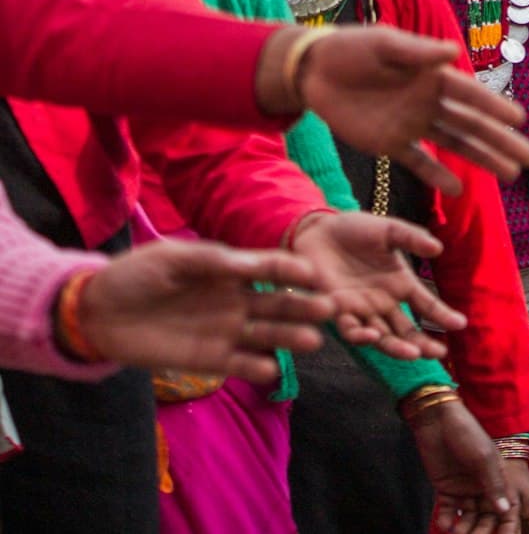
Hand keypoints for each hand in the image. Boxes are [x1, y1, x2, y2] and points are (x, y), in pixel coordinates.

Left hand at [77, 239, 333, 381]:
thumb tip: (249, 264)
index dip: (292, 270)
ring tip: (314, 341)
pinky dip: (254, 367)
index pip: (270, 267)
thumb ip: (211, 262)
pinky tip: (271, 368)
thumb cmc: (136, 274)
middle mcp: (234, 299)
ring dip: (289, 337)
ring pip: (264, 334)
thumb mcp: (172, 259)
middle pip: (276, 303)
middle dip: (303, 306)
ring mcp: (223, 330)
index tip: (315, 275)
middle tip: (330, 309)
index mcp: (229, 268)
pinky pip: (237, 363)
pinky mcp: (206, 359)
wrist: (98, 312)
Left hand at [291, 211, 464, 357]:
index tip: (460, 325)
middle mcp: (384, 302)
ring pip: (383, 337)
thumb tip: (438, 248)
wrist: (317, 230)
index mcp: (400, 283)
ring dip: (397, 348)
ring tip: (413, 353)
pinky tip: (372, 335)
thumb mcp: (388, 230)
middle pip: (406, 331)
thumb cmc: (355, 229)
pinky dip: (361, 336)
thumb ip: (411, 238)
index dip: (443, 315)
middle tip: (438, 353)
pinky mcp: (337, 311)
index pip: (426, 304)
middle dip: (422, 344)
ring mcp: (361, 310)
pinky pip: (351, 330)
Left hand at [296, 27, 528, 194]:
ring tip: (511, 174)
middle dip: (500, 140)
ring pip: (454, 145)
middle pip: (470, 124)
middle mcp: (427, 101)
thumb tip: (454, 51)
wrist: (313, 70)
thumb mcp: (383, 44)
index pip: (468, 94)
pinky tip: (458, 189)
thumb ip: (417, 51)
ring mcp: (410, 124)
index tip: (520, 119)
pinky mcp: (388, 143)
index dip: (494, 106)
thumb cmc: (350, 49)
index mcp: (430, 75)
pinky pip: (418, 162)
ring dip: (482, 158)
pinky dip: (436, 174)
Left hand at [406, 397, 517, 533]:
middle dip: (482, 531)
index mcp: (498, 477)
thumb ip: (494, 484)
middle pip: (486, 518)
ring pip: (466, 519)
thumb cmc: (466, 433)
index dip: (506, 524)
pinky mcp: (445, 490)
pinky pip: (448, 512)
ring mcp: (463, 489)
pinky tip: (445, 524)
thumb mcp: (483, 457)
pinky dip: (446, 520)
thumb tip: (505, 511)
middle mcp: (482, 487)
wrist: (436, 419)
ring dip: (463, 529)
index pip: (505, 507)